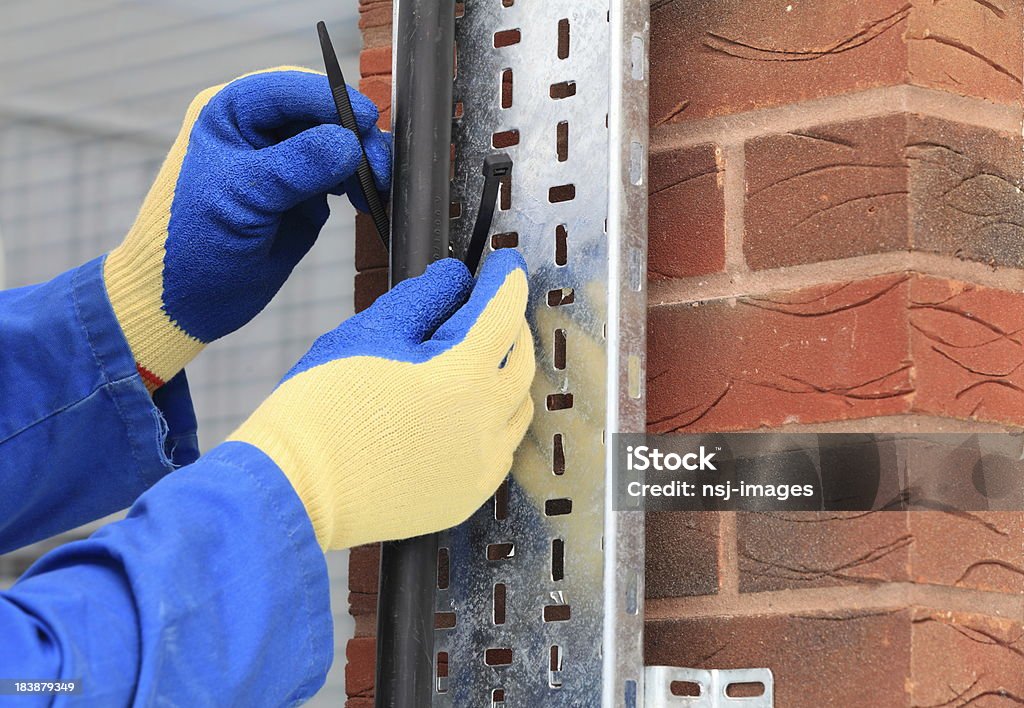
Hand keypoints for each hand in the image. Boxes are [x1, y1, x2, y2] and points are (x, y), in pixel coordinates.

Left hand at [104, 67, 390, 390]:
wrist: (184, 301)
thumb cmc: (190, 245)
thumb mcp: (241, 200)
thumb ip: (294, 167)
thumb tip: (349, 143)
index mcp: (230, 114)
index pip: (288, 89)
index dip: (330, 99)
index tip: (366, 120)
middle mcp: (260, 130)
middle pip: (322, 114)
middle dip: (356, 136)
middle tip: (379, 167)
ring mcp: (285, 162)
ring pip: (339, 145)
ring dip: (364, 163)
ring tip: (377, 190)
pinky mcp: (303, 194)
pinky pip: (342, 177)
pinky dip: (360, 185)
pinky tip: (368, 203)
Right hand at [229, 249, 534, 549]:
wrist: (295, 488)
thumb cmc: (323, 407)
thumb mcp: (371, 332)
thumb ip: (425, 297)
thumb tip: (457, 280)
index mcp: (463, 374)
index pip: (503, 311)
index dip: (507, 277)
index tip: (507, 261)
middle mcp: (485, 422)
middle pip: (521, 359)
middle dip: (511, 324)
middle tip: (492, 307)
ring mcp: (480, 465)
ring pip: (518, 407)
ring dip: (508, 375)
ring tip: (483, 358)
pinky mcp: (468, 496)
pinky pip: (501, 449)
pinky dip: (496, 421)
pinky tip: (471, 412)